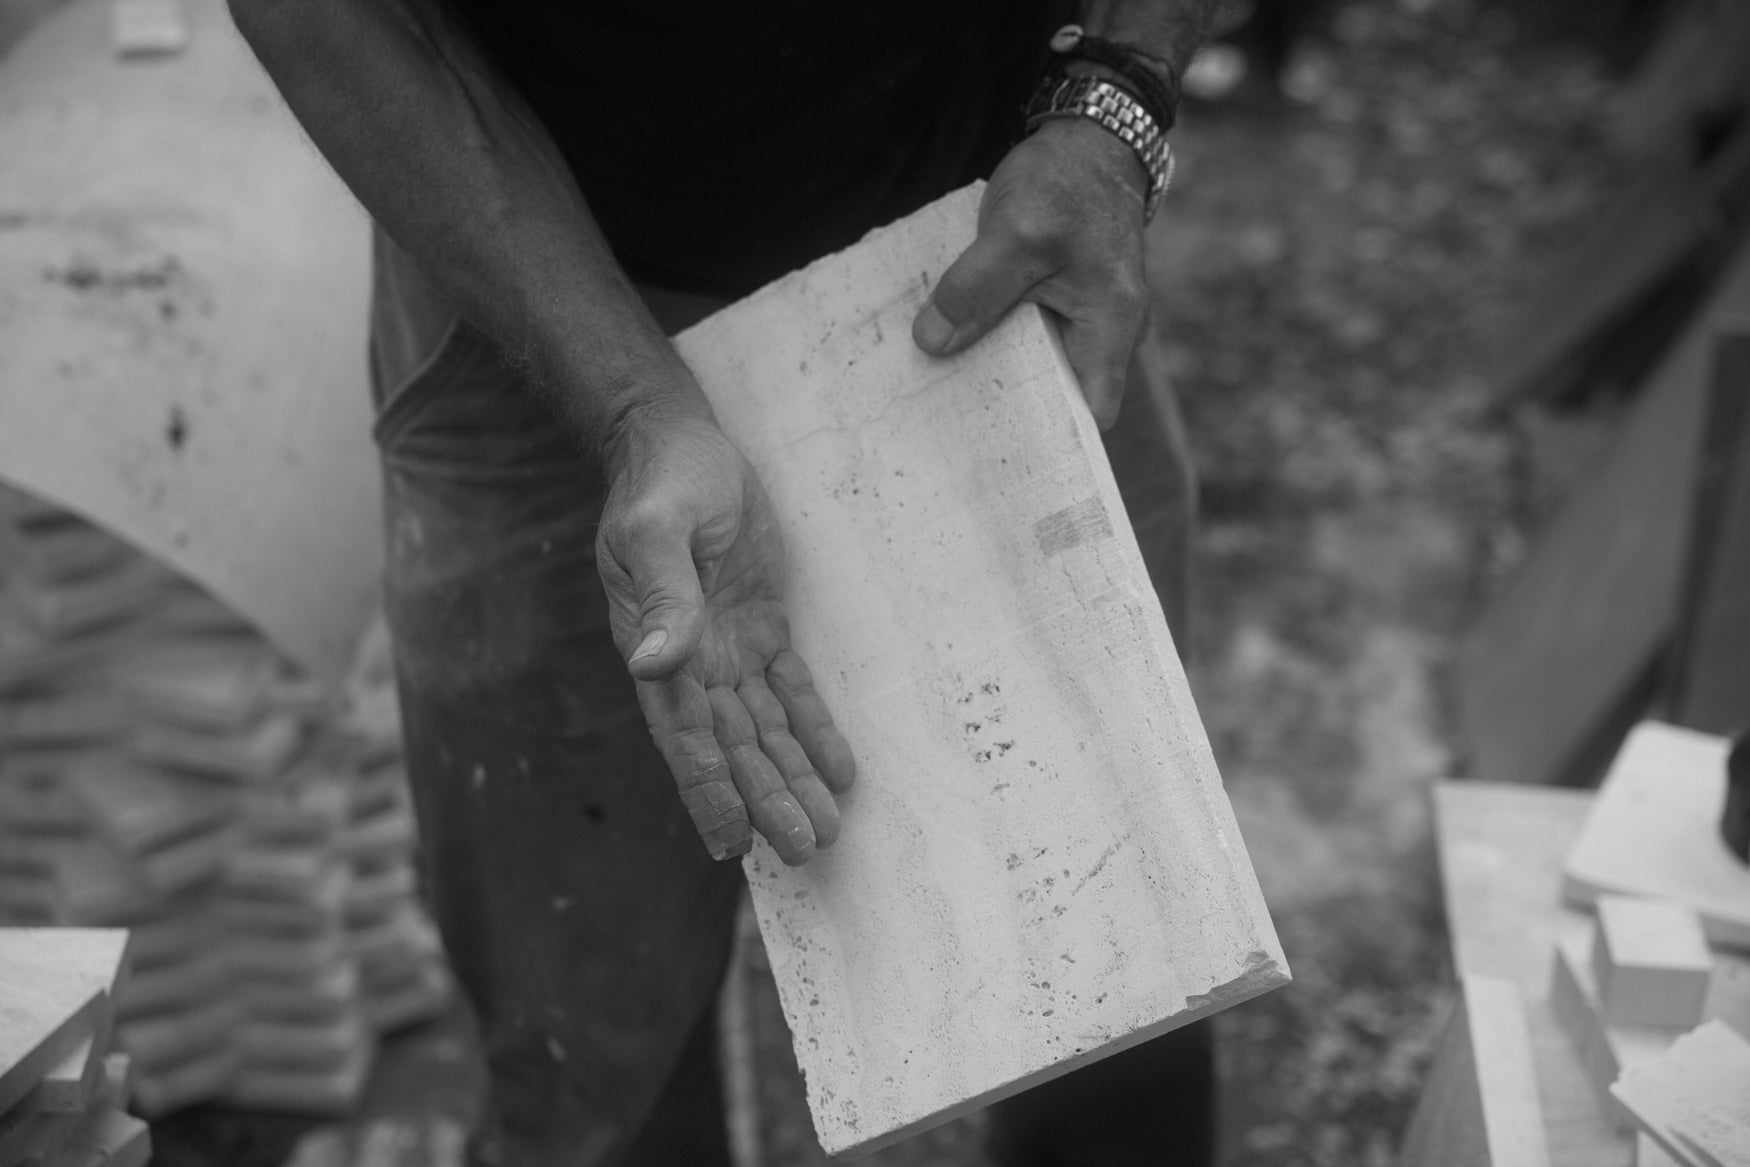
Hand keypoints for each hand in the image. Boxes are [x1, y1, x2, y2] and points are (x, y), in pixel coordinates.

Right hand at [596, 410, 855, 864]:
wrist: (679, 441)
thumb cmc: (663, 482)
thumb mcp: (658, 530)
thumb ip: (662, 597)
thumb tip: (655, 666)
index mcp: (657, 648)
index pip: (688, 735)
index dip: (710, 791)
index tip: (733, 845)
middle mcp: (691, 662)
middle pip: (734, 747)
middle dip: (768, 800)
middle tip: (806, 849)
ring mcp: (727, 647)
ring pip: (765, 729)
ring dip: (794, 777)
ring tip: (826, 830)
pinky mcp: (760, 625)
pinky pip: (790, 689)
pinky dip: (813, 729)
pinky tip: (838, 770)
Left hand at [912, 117, 1151, 427]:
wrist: (1088, 138)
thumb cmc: (1066, 183)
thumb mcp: (1014, 233)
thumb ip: (975, 290)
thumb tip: (932, 344)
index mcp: (1111, 329)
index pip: (1090, 416)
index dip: (1052, 444)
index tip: (999, 459)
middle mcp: (1106, 336)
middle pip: (1059, 399)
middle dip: (1009, 416)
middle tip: (949, 435)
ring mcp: (1084, 321)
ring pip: (1038, 368)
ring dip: (994, 377)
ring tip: (938, 398)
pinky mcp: (1059, 304)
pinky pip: (1025, 338)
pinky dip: (992, 343)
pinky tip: (948, 348)